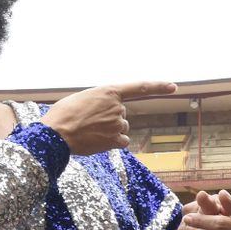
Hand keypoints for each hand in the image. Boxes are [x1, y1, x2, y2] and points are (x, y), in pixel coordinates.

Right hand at [42, 81, 175, 154]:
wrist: (56, 133)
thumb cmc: (63, 114)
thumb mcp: (83, 98)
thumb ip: (100, 101)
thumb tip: (104, 112)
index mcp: (109, 91)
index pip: (140, 87)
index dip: (158, 87)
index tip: (174, 87)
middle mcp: (117, 107)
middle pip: (122, 115)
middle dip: (110, 119)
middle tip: (88, 121)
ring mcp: (118, 124)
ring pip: (121, 129)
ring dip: (109, 131)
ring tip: (89, 131)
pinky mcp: (116, 140)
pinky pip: (121, 142)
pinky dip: (112, 143)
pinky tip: (97, 141)